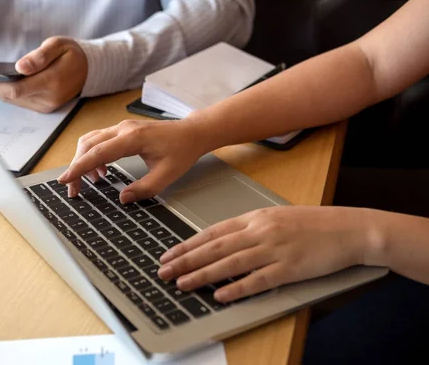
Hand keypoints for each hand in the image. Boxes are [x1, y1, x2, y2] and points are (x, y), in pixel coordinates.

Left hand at [0, 37, 87, 112]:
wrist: (89, 70)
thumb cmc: (72, 54)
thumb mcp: (58, 45)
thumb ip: (40, 56)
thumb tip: (20, 67)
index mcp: (52, 82)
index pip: (15, 89)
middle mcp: (48, 99)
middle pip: (10, 97)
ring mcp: (46, 106)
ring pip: (13, 100)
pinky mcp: (44, 108)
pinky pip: (20, 101)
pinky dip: (5, 93)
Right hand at [57, 118, 206, 199]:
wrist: (192, 133)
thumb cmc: (182, 150)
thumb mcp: (167, 175)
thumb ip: (145, 189)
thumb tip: (123, 199)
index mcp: (133, 139)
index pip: (98, 152)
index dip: (79, 167)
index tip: (65, 179)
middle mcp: (123, 130)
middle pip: (88, 145)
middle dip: (76, 167)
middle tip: (73, 189)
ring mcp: (122, 128)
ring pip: (91, 141)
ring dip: (83, 160)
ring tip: (85, 182)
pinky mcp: (123, 131)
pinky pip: (100, 140)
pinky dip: (93, 155)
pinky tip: (100, 172)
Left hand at [157, 206, 373, 302]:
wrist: (348, 229)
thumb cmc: (311, 223)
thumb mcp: (275, 217)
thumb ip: (249, 228)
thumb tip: (220, 242)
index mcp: (255, 218)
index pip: (213, 232)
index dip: (188, 244)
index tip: (169, 254)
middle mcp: (260, 232)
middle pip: (215, 248)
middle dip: (186, 260)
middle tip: (163, 271)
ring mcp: (274, 250)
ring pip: (230, 264)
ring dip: (203, 275)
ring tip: (182, 284)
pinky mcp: (290, 269)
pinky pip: (258, 280)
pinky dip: (237, 288)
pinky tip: (219, 295)